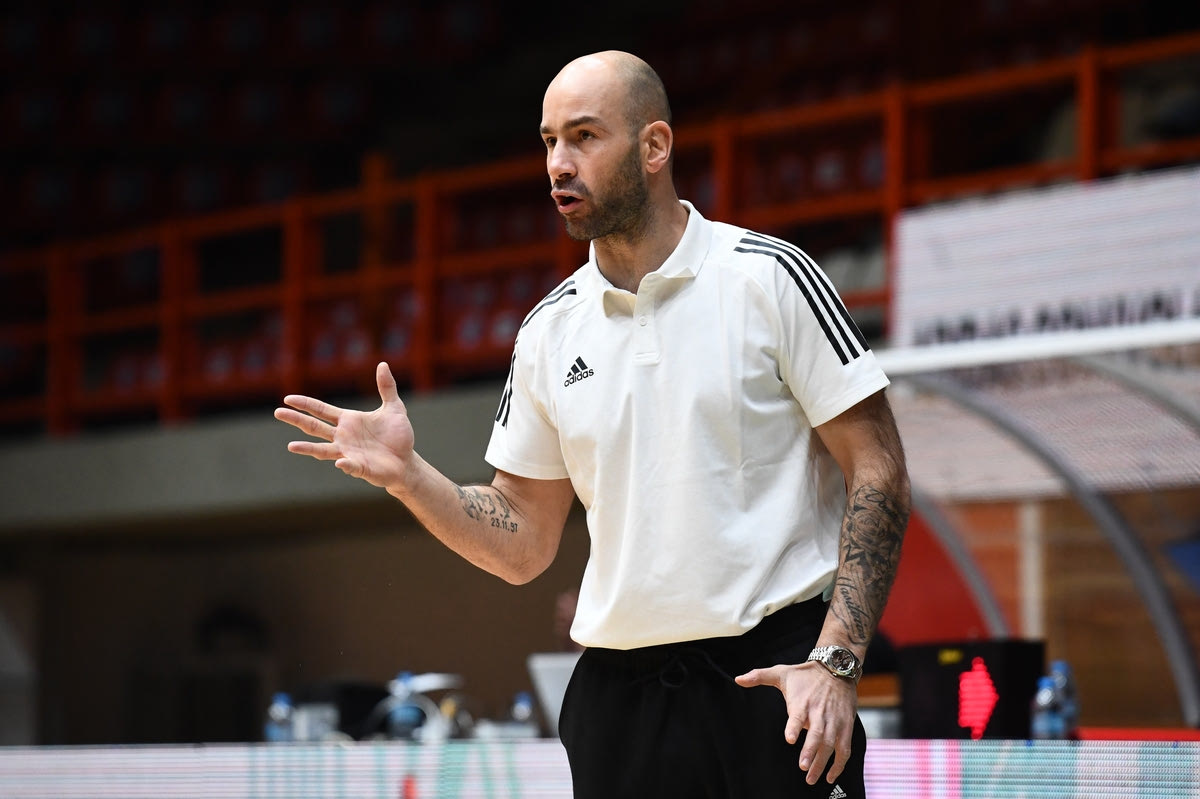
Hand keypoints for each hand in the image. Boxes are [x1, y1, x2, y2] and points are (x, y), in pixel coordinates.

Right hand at [274, 362, 415, 489]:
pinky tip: (339, 462)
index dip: (305, 404)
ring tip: (291, 446)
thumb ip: (387, 388)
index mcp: (348, 421)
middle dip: (296, 419)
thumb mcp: (394, 408)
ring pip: (323, 450)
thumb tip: (382, 364)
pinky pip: (350, 466)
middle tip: (278, 412)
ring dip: (308, 449)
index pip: (321, 410)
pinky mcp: (359, 467)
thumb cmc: (398, 436)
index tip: (288, 398)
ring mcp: (348, 453)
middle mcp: (343, 437)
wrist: (406, 462)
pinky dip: (344, 464)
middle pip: (314, 427)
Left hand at [735, 661, 857, 784]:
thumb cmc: (805, 674)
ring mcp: (834, 721)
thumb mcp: (781, 672)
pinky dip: (839, 764)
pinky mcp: (846, 726)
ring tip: (812, 777)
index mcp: (802, 702)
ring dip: (822, 762)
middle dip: (810, 751)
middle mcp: (819, 712)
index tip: (790, 739)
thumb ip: (759, 676)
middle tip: (803, 766)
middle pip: (816, 734)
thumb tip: (738, 679)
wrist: (836, 667)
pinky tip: (829, 776)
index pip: (797, 715)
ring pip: (831, 744)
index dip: (794, 727)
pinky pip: (844, 748)